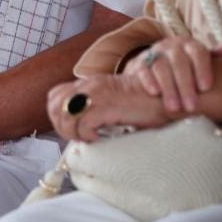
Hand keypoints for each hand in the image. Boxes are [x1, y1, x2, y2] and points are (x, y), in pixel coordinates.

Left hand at [47, 74, 172, 141]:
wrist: (165, 96)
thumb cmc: (143, 103)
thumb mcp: (113, 100)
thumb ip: (96, 106)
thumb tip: (79, 126)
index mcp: (89, 83)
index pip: (55, 95)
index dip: (57, 115)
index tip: (71, 128)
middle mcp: (89, 85)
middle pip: (55, 106)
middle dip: (60, 126)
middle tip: (77, 136)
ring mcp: (96, 94)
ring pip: (66, 116)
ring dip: (73, 133)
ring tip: (88, 138)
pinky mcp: (106, 106)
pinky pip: (83, 125)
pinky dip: (87, 136)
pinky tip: (100, 137)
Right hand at [122, 35, 221, 115]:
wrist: (153, 65)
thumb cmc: (185, 68)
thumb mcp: (200, 61)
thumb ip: (217, 56)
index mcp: (190, 44)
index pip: (198, 52)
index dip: (202, 69)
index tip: (206, 88)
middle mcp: (171, 46)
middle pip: (179, 61)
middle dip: (185, 85)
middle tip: (191, 106)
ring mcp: (154, 53)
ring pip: (161, 66)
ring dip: (168, 87)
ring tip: (174, 108)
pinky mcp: (139, 63)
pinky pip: (143, 70)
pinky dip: (148, 81)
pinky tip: (155, 93)